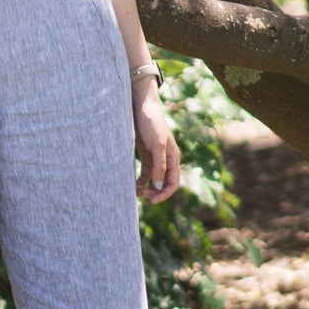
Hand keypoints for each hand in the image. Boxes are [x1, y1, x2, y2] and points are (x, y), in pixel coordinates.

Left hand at [133, 84, 179, 202]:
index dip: (164, 194)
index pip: (173, 183)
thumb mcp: (157, 145)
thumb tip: (159, 187)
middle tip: (141, 195)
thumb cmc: (152, 124)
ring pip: (154, 180)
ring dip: (147, 188)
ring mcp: (156, 158)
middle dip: (155, 192)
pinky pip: (146, 174)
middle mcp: (166, 160)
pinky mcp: (146, 155)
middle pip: (164, 184)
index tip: (152, 200)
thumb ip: (160, 166)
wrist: (141, 107)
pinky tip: (134, 185)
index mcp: (174, 158)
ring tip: (136, 192)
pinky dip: (142, 181)